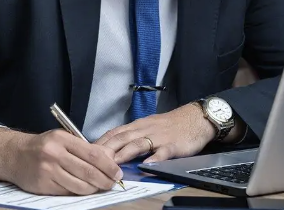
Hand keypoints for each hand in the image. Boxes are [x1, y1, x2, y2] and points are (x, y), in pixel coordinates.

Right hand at [0, 128, 122, 195]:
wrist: (14, 155)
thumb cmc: (42, 146)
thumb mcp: (60, 139)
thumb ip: (81, 148)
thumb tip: (107, 160)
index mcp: (61, 138)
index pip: (92, 153)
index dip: (108, 165)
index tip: (117, 172)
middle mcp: (54, 153)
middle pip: (88, 171)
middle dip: (105, 179)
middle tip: (113, 183)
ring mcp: (48, 170)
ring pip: (80, 185)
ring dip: (94, 188)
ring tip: (99, 187)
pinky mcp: (43, 185)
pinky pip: (68, 192)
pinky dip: (79, 192)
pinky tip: (84, 189)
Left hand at [95, 104, 215, 163]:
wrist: (195, 118)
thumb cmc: (170, 125)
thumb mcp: (148, 126)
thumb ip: (133, 136)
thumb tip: (115, 147)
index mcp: (137, 126)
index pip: (115, 132)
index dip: (101, 142)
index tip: (88, 150)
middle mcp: (144, 129)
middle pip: (122, 138)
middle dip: (107, 149)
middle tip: (95, 159)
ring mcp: (158, 137)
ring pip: (138, 144)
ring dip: (124, 153)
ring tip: (114, 163)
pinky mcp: (173, 145)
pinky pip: (162, 152)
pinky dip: (154, 159)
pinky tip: (147, 165)